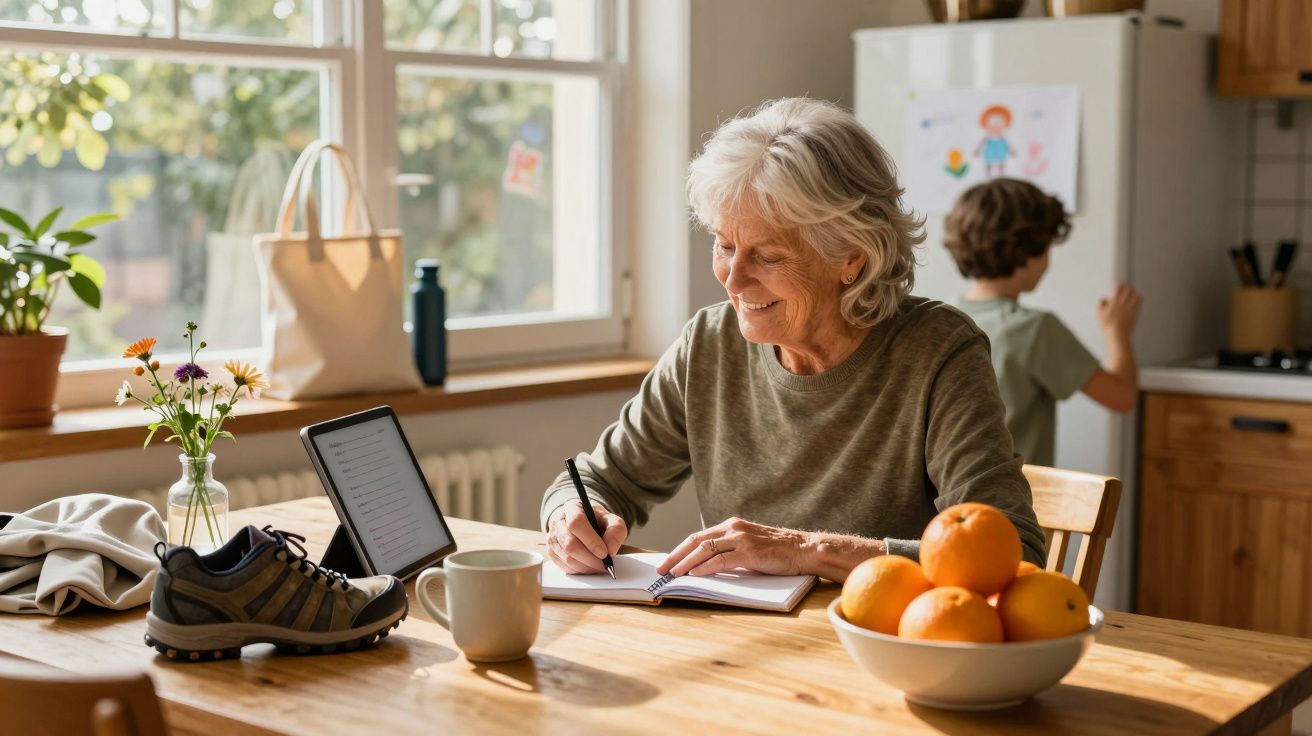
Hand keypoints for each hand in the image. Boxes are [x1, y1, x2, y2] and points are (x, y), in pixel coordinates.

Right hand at [546, 500, 626, 574]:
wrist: (584, 524)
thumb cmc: (596, 521)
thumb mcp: (610, 519)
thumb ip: (616, 530)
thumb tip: (611, 549)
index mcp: (571, 508)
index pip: (576, 523)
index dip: (590, 540)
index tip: (604, 553)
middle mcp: (558, 522)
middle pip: (569, 544)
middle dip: (590, 558)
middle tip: (605, 565)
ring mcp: (552, 539)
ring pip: (567, 558)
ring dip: (587, 566)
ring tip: (600, 567)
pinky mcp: (552, 553)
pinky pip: (565, 567)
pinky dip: (580, 570)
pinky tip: (590, 567)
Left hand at [657, 517, 812, 577]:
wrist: (803, 549)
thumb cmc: (778, 551)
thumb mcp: (749, 545)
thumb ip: (730, 550)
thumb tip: (706, 565)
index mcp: (731, 526)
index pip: (699, 536)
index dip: (680, 549)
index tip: (668, 561)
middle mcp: (733, 528)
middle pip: (696, 540)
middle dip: (676, 555)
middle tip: (662, 569)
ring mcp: (741, 539)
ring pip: (705, 549)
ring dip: (686, 562)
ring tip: (674, 574)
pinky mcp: (749, 552)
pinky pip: (721, 559)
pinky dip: (704, 567)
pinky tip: (694, 575)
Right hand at [1097, 284, 1141, 338]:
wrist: (1117, 334)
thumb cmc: (1107, 325)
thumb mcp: (1099, 314)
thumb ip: (1101, 303)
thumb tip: (1105, 298)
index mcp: (1114, 302)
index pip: (1118, 287)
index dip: (1118, 286)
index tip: (1116, 288)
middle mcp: (1123, 303)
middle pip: (1128, 289)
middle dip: (1126, 288)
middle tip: (1125, 290)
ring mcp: (1130, 307)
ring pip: (1135, 294)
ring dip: (1133, 292)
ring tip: (1131, 294)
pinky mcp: (1135, 312)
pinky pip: (1139, 301)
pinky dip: (1138, 298)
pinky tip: (1135, 300)